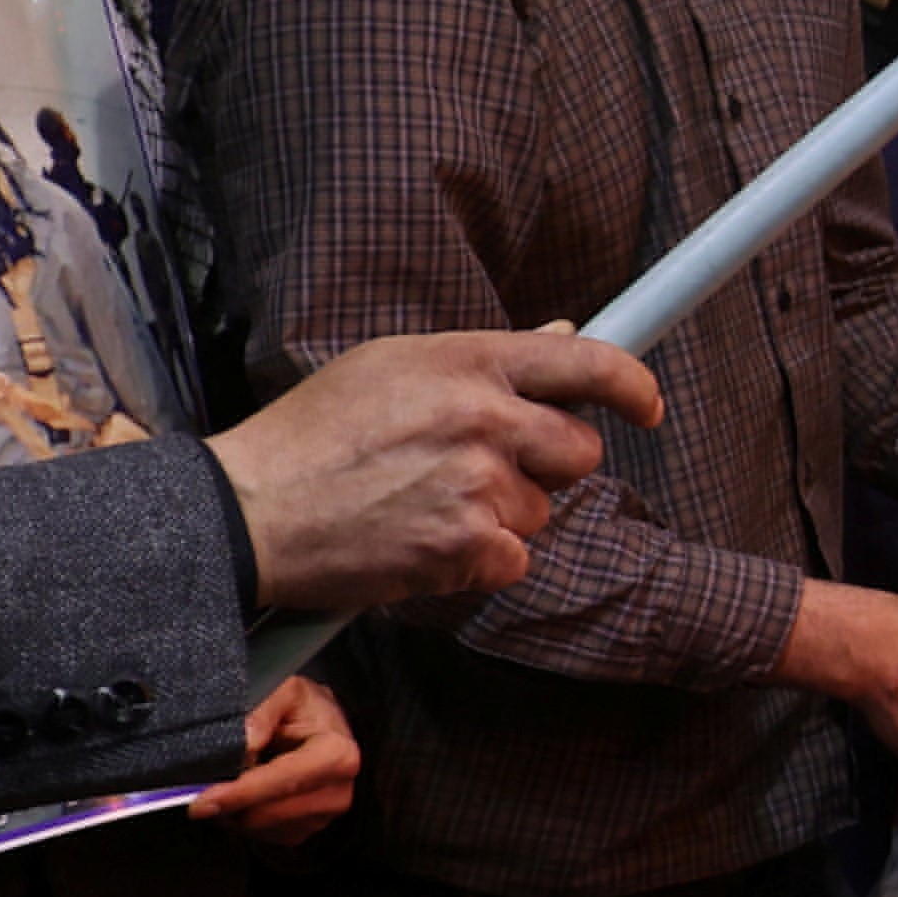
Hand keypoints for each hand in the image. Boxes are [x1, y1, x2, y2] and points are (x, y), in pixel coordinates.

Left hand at [188, 678, 361, 846]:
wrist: (324, 724)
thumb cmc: (304, 707)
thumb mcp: (285, 691)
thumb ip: (263, 710)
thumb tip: (245, 742)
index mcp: (337, 755)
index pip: (282, 781)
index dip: (239, 793)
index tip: (202, 802)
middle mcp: (338, 791)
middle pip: (267, 813)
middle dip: (229, 804)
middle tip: (203, 786)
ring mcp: (325, 814)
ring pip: (260, 828)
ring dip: (234, 812)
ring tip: (230, 783)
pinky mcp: (309, 829)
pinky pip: (264, 837)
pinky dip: (244, 820)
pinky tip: (245, 796)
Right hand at [211, 329, 664, 611]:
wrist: (249, 513)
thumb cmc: (310, 439)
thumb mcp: (388, 367)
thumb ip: (480, 361)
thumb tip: (563, 334)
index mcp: (465, 361)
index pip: (584, 361)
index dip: (631, 385)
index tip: (648, 404)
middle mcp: (483, 416)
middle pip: (579, 449)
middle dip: (544, 466)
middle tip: (477, 472)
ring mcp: (480, 484)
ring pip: (542, 509)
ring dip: (501, 516)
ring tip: (424, 506)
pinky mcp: (471, 546)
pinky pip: (516, 558)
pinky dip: (480, 562)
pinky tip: (424, 543)